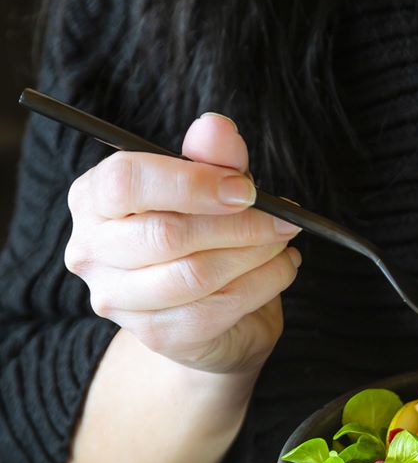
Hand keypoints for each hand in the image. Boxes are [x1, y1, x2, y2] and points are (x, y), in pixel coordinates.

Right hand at [64, 113, 300, 375]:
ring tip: (282, 242)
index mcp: (93, 199)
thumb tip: (216, 127)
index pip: (126, 182)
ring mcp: (117, 299)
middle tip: (282, 218)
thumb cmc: (200, 240)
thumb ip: (211, 157)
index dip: (191, 182)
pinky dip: (261, 285)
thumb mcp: (210, 188)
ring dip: (253, 256)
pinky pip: (214, 309)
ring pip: (194, 275)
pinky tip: (281, 269)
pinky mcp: (154, 335)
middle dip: (236, 223)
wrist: (208, 319)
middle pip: (165, 234)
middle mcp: (91, 251)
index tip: (245, 188)